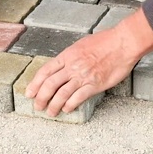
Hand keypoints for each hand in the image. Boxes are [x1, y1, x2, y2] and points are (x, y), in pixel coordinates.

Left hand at [25, 9, 152, 115]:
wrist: (123, 43)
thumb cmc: (105, 41)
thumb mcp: (81, 45)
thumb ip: (71, 57)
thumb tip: (64, 65)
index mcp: (67, 55)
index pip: (45, 71)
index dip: (35, 84)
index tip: (29, 93)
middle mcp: (72, 66)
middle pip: (50, 85)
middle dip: (41, 98)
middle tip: (38, 107)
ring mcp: (83, 76)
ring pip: (61, 94)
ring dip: (54, 105)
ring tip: (51, 112)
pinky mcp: (94, 84)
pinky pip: (78, 98)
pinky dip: (70, 105)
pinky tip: (67, 109)